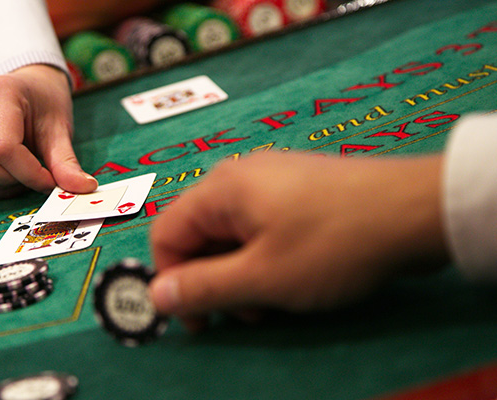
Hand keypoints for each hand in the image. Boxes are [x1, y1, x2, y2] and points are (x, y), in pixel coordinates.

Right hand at [0, 64, 97, 196]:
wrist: (30, 86)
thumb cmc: (45, 104)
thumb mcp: (60, 129)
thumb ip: (66, 162)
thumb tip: (83, 188)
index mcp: (0, 91)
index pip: (4, 147)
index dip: (28, 174)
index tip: (50, 182)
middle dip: (4, 179)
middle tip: (30, 178)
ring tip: (19, 176)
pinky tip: (5, 174)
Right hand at [149, 152, 448, 329]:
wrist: (415, 211)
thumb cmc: (332, 245)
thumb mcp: (261, 278)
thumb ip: (203, 288)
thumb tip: (157, 295)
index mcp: (220, 189)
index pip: (166, 234)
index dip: (172, 280)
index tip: (199, 319)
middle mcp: (239, 176)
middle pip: (200, 233)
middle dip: (213, 280)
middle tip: (247, 314)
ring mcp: (272, 178)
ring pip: (233, 234)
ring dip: (241, 274)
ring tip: (275, 299)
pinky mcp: (299, 187)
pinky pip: (263, 226)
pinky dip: (266, 256)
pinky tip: (295, 275)